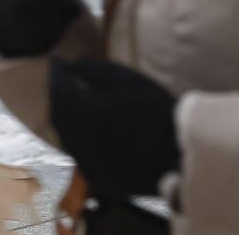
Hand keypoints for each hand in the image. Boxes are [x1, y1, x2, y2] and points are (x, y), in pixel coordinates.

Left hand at [48, 58, 179, 197]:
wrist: (182, 159)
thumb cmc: (158, 113)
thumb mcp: (128, 82)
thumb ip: (95, 70)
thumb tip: (73, 63)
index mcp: (84, 114)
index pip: (59, 89)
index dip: (56, 73)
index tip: (56, 61)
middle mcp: (79, 141)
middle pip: (57, 113)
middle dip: (57, 94)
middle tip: (61, 79)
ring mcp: (87, 162)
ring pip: (65, 135)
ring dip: (64, 116)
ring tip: (71, 100)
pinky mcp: (98, 178)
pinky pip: (77, 153)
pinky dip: (75, 136)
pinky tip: (85, 128)